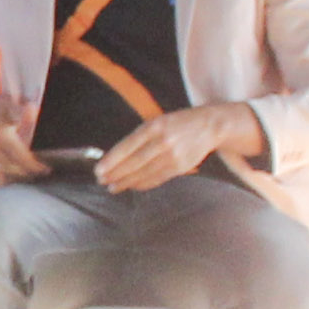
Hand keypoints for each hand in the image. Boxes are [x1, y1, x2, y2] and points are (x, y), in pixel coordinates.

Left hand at [96, 106, 241, 192]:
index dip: (112, 160)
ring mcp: (174, 155)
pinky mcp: (181, 166)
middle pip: (134, 162)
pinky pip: (158, 178)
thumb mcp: (157, 121)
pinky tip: (132, 186)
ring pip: (145, 172)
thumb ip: (139, 137)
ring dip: (127, 182)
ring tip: (113, 187)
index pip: (128, 146)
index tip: (99, 170)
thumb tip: (115, 157)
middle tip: (102, 181)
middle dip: (116, 174)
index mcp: (154, 126)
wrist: (210, 125)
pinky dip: (143, 184)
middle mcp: (163, 141)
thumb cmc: (177, 123)